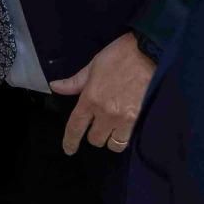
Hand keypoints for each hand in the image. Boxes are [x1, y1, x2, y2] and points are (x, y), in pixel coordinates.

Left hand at [49, 32, 154, 155]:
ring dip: (109, 139)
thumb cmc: (118, 56)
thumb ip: (75, 82)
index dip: (70, 141)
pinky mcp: (139, 119)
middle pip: (95, 139)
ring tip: (111, 129)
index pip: (75, 126)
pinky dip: (123, 137)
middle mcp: (105, 113)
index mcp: (90, 99)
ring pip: (113, 144)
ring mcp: (123, 118)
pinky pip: (128, 139)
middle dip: (93, 135)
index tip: (69, 149)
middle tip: (96, 125)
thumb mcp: (92, 66)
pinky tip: (123, 129)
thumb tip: (55, 86)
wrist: (148, 53)